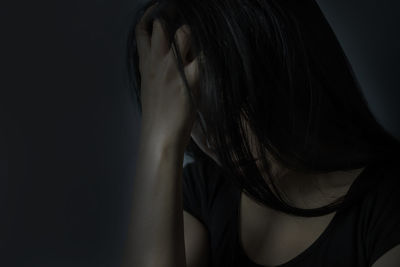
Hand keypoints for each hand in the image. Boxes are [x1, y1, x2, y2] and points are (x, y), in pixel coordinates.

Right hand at [135, 3, 199, 145]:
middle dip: (172, 22)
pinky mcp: (191, 78)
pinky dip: (206, 57)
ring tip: (196, 52)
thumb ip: (154, 70)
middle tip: (183, 29)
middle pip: (162, 26)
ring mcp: (174, 68)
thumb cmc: (157, 116)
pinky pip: (203, 56)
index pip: (142, 32)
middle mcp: (158, 62)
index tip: (157, 12)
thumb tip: (165, 58)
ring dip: (192, 38)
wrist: (160, 136)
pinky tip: (206, 66)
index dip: (149, 18)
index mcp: (146, 65)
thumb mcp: (149, 88)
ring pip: (185, 33)